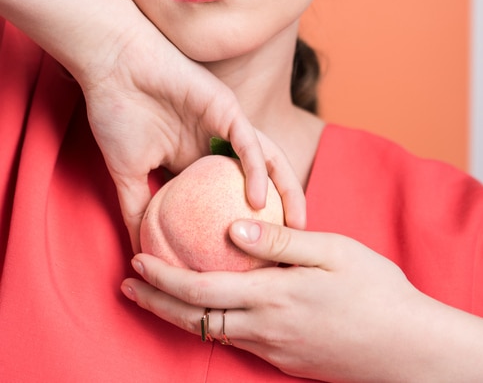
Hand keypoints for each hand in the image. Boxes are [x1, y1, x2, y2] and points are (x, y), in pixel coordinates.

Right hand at [81, 21, 305, 250]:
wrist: (113, 66)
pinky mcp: (226, 107)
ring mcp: (226, 124)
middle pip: (260, 179)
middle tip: (292, 248)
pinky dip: (256, 170)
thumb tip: (139, 251)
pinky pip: (249, 142)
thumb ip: (137, 207)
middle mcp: (218, 142)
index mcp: (197, 157)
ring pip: (267, 159)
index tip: (256, 258)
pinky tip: (258, 198)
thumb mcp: (128, 172)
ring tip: (295, 225)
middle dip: (281, 211)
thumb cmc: (118, 111)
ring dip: (285, 191)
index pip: (230, 195)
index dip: (247, 222)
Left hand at [122, 221, 482, 381]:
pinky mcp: (284, 358)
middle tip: (126, 282)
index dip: (164, 277)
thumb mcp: (333, 253)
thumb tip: (233, 227)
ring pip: (210, 332)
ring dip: (176, 313)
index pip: (202, 289)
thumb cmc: (375, 291)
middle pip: (195, 318)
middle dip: (155, 300)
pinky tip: (207, 308)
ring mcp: (273, 348)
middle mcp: (265, 328)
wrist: (408, 350)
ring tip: (152, 295)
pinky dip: (208, 322)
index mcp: (274, 296)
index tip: (136, 259)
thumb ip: (281, 241)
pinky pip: (235, 339)